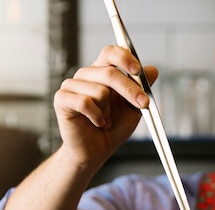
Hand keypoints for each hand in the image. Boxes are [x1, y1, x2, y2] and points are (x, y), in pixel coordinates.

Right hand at [53, 45, 157, 167]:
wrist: (95, 150)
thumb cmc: (112, 128)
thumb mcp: (133, 108)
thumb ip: (141, 88)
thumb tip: (153, 70)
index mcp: (102, 72)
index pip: (111, 53)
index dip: (125, 58)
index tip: (138, 70)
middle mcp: (85, 75)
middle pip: (110, 72)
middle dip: (130, 90)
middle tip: (143, 104)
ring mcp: (71, 85)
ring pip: (100, 91)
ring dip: (109, 111)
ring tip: (106, 120)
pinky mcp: (62, 99)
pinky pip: (85, 103)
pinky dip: (96, 116)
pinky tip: (97, 123)